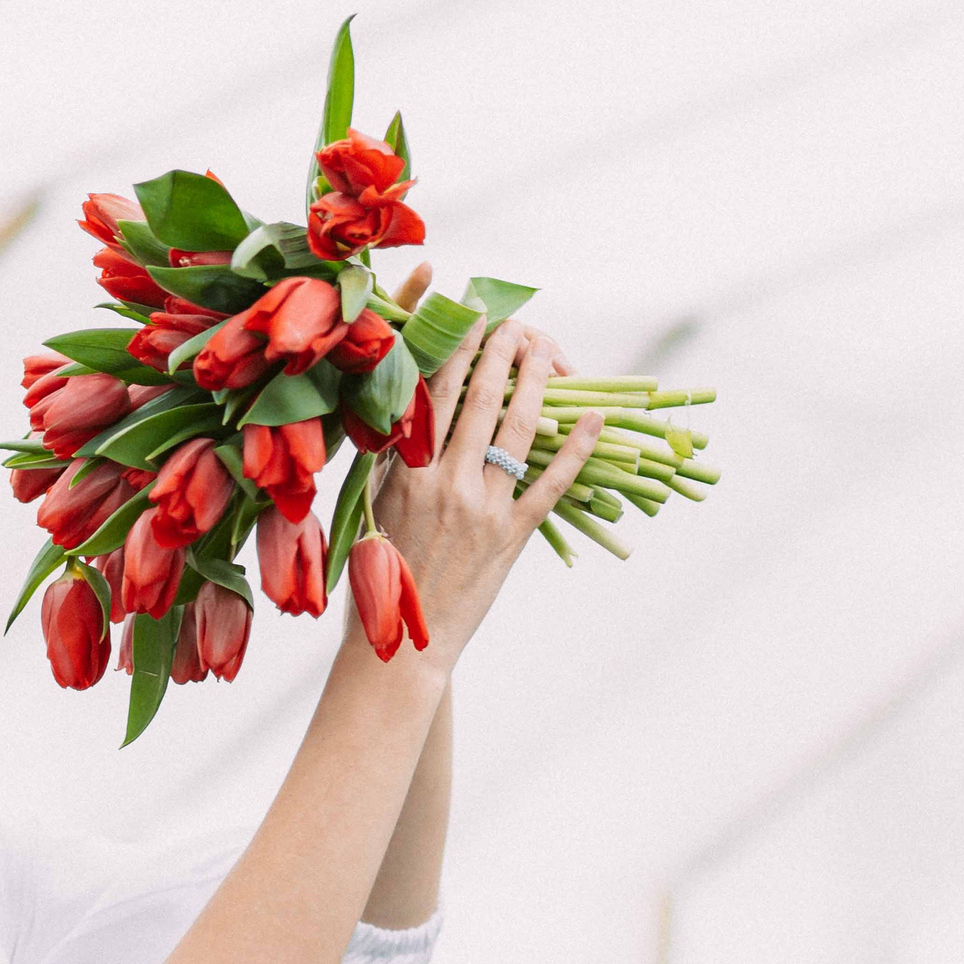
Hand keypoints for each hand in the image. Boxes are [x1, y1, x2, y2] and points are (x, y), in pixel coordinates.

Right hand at [363, 312, 603, 674]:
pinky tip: (593, 419)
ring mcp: (483, 509)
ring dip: (535, 383)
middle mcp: (445, 484)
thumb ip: (391, 464)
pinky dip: (576, 448)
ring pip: (516, 430)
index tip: (469, 318)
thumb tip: (405, 413)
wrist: (404, 644)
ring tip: (546, 351)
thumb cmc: (378, 580)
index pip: (432, 396)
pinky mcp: (514, 535)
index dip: (455, 351)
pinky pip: (551, 482)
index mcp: (404, 475)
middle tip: (514, 323)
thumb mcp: (370, 511)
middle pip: (478, 400)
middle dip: (500, 353)